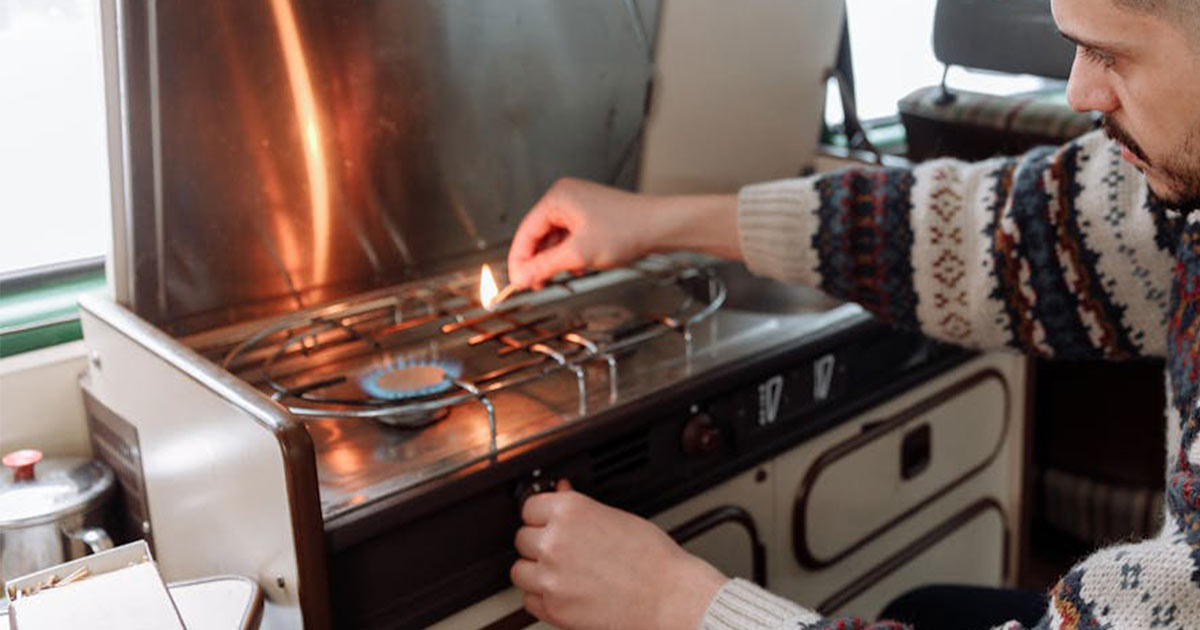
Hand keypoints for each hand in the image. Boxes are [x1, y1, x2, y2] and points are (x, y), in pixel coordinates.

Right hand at [506, 178, 740, 289]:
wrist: (660, 226)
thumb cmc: (626, 230)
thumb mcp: (578, 254)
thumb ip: (544, 266)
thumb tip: (520, 278)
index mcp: (557, 198)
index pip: (525, 232)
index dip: (519, 261)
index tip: (517, 283)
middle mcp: (564, 197)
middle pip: (537, 235)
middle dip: (536, 262)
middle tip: (534, 286)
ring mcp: (578, 205)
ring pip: (553, 239)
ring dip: (552, 260)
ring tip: (554, 279)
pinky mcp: (590, 216)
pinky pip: (568, 237)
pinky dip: (567, 255)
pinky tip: (575, 269)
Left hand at [511, 481, 727, 629]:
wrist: (670, 599)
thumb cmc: (653, 560)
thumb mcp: (617, 517)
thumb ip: (580, 507)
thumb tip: (560, 492)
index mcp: (570, 512)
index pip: (529, 507)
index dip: (541, 516)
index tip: (547, 521)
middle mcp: (555, 542)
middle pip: (522, 539)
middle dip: (539, 543)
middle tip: (562, 550)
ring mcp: (551, 577)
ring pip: (519, 571)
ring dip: (536, 571)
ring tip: (561, 572)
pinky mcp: (555, 609)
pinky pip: (530, 601)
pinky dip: (542, 598)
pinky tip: (563, 592)